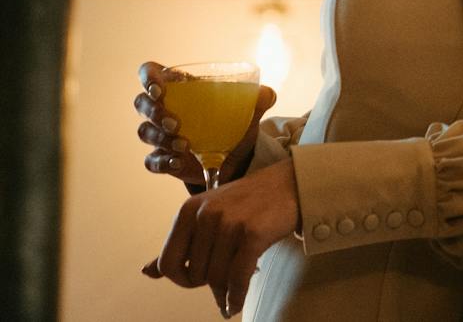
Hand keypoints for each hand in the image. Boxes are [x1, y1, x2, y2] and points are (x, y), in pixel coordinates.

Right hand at [135, 62, 275, 187]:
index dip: (148, 77)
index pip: (150, 72)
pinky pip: (151, 160)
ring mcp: (160, 134)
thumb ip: (259, 99)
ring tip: (185, 145)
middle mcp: (164, 108)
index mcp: (180, 87)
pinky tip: (179, 162)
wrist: (237, 157)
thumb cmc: (234, 122)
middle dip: (153, 111)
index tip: (158, 88)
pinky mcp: (162, 158)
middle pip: (141, 103)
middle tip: (175, 122)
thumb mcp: (248, 109)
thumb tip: (268, 94)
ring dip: (160, 137)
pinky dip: (163, 161)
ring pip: (144, 132)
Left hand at [141, 157, 300, 316]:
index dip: (181, 279)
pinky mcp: (252, 234)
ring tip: (230, 297)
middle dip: (208, 284)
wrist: (290, 183)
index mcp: (188, 210)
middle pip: (195, 274)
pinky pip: (238, 277)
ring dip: (223, 294)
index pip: (168, 262)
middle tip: (223, 282)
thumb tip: (146, 272)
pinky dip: (236, 296)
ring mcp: (229, 224)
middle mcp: (205, 215)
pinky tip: (236, 304)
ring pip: (216, 278)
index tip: (196, 281)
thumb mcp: (207, 214)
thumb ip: (179, 243)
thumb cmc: (248, 201)